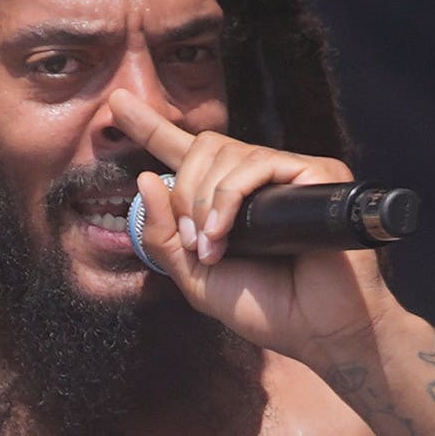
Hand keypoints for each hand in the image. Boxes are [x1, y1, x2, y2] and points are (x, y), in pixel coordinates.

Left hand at [109, 85, 400, 359]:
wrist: (317, 332)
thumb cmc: (264, 309)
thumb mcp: (195, 279)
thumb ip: (162, 237)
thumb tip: (146, 178)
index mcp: (227, 200)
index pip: (185, 152)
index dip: (151, 126)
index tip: (117, 103)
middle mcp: (257, 180)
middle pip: (201, 149)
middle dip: (183, 195)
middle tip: (192, 243)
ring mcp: (288, 174)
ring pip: (225, 155)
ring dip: (204, 205)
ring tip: (214, 250)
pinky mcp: (317, 174)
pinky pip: (258, 165)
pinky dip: (229, 199)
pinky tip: (224, 234)